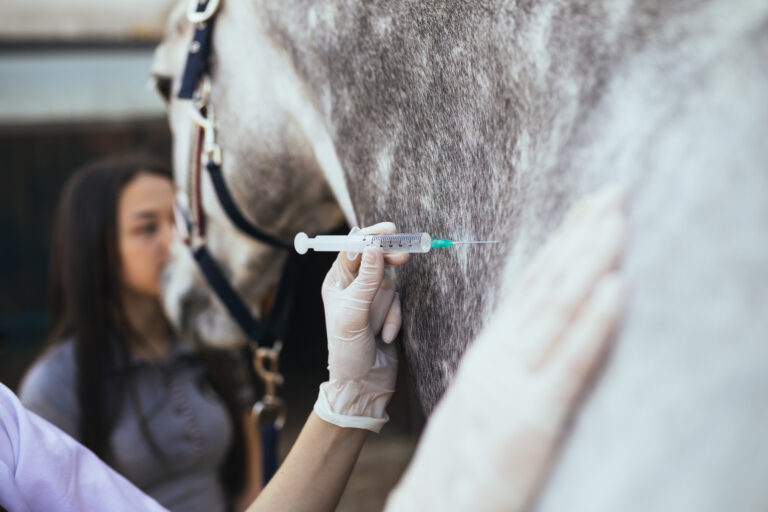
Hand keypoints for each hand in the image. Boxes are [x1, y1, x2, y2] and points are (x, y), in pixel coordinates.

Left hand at [314, 222, 408, 431]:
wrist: (363, 384)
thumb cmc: (348, 352)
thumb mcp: (354, 314)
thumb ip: (366, 280)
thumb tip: (374, 248)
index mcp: (336, 283)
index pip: (353, 250)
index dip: (370, 238)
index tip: (388, 231)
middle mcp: (352, 287)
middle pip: (374, 259)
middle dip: (388, 259)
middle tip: (404, 254)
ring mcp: (371, 299)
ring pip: (390, 283)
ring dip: (389, 307)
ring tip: (380, 329)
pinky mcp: (387, 311)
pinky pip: (399, 303)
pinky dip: (395, 319)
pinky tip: (385, 338)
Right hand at [386, 185, 629, 510]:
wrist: (435, 507)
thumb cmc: (464, 458)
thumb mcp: (485, 397)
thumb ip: (511, 362)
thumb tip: (540, 330)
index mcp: (492, 352)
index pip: (531, 287)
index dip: (562, 244)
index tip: (588, 210)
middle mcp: (500, 357)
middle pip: (547, 286)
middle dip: (583, 236)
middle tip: (614, 193)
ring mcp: (513, 384)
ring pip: (557, 311)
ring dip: (590, 261)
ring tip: (617, 220)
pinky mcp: (531, 419)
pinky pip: (568, 364)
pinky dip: (593, 324)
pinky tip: (616, 288)